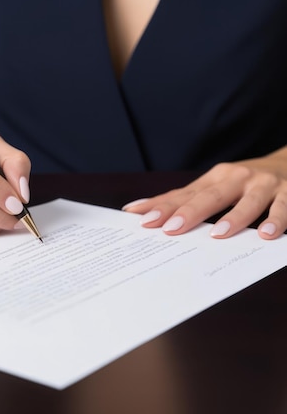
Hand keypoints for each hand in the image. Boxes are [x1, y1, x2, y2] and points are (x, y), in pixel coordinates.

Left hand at [122, 149, 286, 238]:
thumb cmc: (246, 181)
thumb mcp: (218, 185)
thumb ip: (188, 200)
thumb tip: (143, 212)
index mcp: (215, 178)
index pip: (185, 195)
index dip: (163, 206)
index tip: (142, 219)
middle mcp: (237, 178)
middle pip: (210, 197)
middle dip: (189, 213)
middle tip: (170, 228)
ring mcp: (264, 185)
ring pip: (249, 202)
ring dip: (234, 217)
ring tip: (219, 233)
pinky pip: (283, 207)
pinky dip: (277, 220)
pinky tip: (268, 234)